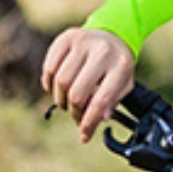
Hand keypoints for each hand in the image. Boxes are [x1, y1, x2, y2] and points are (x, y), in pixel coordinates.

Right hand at [41, 28, 134, 142]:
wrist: (111, 36)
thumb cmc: (116, 67)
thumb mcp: (123, 85)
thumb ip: (111, 103)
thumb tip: (99, 119)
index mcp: (121, 66)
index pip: (101, 101)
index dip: (90, 122)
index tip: (84, 135)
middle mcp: (103, 51)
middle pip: (77, 93)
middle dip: (74, 112)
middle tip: (76, 116)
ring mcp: (83, 42)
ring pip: (61, 81)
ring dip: (60, 99)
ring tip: (67, 102)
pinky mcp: (66, 38)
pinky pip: (49, 67)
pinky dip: (49, 83)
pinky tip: (56, 87)